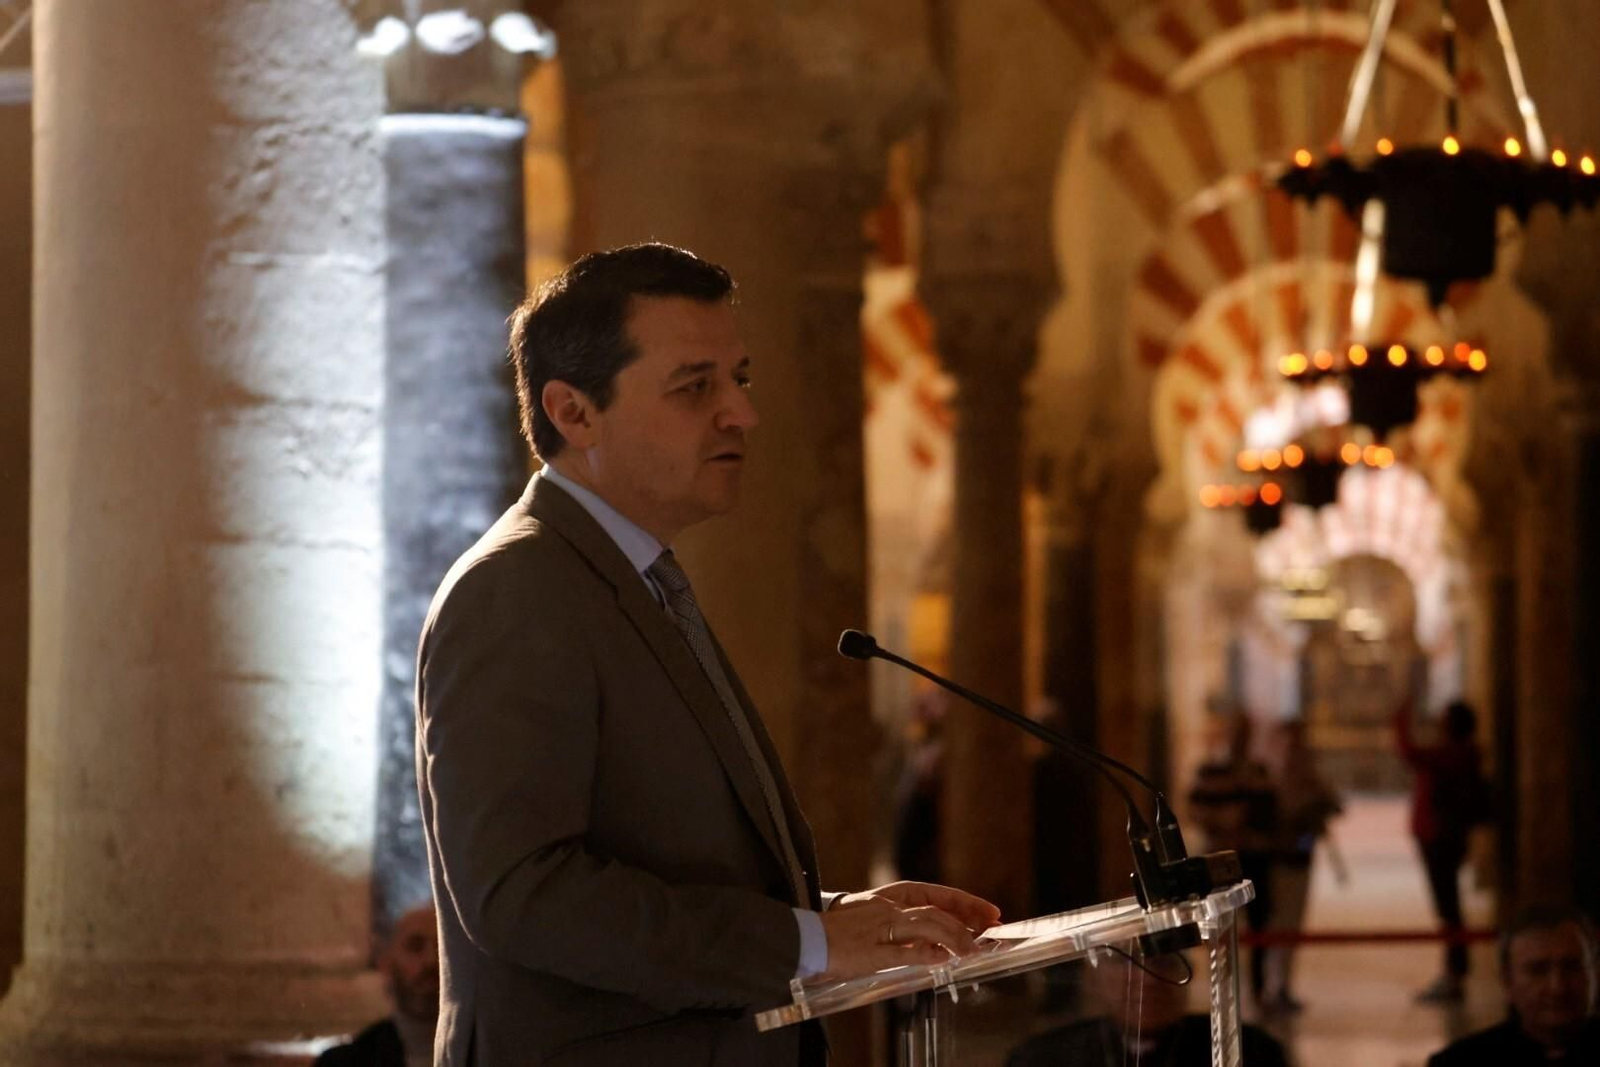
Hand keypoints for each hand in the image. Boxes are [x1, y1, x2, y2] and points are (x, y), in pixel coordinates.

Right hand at [816, 881, 1002, 980]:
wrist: (804, 938)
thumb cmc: (837, 933)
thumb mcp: (872, 921)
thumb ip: (901, 927)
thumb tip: (935, 942)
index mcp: (888, 898)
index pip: (935, 895)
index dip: (965, 902)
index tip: (989, 911)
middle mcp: (887, 907)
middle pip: (935, 909)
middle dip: (967, 920)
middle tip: (990, 932)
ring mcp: (879, 927)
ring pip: (925, 923)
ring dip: (954, 936)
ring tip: (972, 949)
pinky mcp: (870, 950)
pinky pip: (904, 950)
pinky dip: (927, 953)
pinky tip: (944, 958)